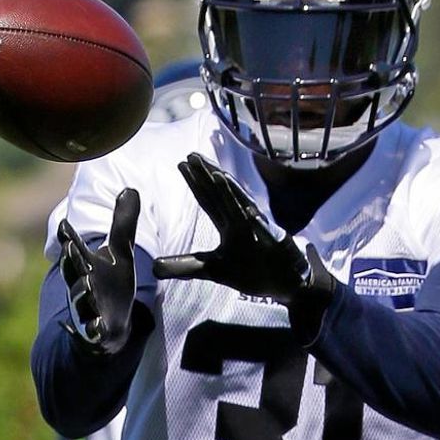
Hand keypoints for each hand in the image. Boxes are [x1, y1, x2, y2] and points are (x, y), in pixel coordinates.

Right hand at [58, 188, 139, 354]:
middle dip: (71, 261)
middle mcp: (81, 283)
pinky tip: (97, 326)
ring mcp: (86, 308)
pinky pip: (92, 329)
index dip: (69, 237)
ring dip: (82, 292)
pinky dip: (93, 328)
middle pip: (73, 271)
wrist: (108, 324)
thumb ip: (123, 223)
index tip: (65, 224)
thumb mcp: (121, 252)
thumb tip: (130, 188)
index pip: (75, 247)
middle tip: (70, 249)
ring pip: (81, 299)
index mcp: (85, 264)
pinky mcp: (95, 330)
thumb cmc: (110, 284)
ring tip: (87, 283)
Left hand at [152, 153, 309, 303]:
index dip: (196, 182)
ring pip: (245, 209)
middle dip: (208, 175)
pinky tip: (253, 216)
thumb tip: (152, 267)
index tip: (181, 163)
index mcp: (229, 226)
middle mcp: (244, 222)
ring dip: (232, 193)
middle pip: (224, 196)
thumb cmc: (252, 271)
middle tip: (192, 155)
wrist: (287, 284)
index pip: (209, 200)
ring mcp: (262, 232)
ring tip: (218, 176)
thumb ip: (186, 266)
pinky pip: (269, 235)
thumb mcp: (213, 271)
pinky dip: (261, 226)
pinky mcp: (279, 246)